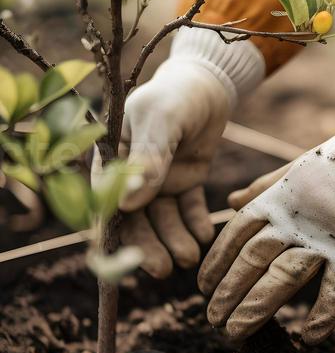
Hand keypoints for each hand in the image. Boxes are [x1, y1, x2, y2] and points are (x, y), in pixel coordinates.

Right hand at [93, 28, 263, 277]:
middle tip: (162, 269)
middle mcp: (132, 174)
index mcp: (112, 157)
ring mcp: (159, 180)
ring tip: (190, 257)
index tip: (119, 259)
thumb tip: (128, 203)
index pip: (104, 200)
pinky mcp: (185, 182)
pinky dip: (194, 223)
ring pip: (162, 218)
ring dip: (173, 239)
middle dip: (147, 246)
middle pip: (135, 219)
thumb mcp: (160, 120)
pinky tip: (204, 235)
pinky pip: (188, 209)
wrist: (210, 83)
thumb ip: (148, 158)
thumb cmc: (175, 94)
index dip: (110, 231)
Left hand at [198, 130, 334, 343]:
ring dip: (257, 305)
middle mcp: (296, 220)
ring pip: (283, 276)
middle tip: (213, 320)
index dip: (216, 262)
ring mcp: (327, 238)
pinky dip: (324, 315)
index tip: (204, 288)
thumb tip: (229, 202)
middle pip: (252, 259)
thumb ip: (263, 188)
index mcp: (279, 199)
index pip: (236, 234)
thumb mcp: (296, 167)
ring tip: (236, 331)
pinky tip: (308, 338)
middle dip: (229, 292)